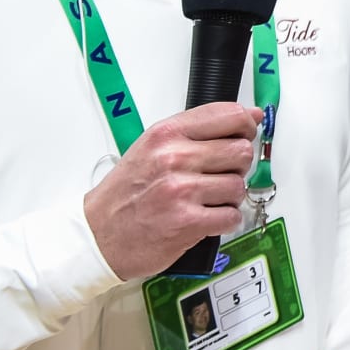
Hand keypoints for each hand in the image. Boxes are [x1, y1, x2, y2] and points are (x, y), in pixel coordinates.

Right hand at [83, 104, 262, 280]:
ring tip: (207, 200)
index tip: (245, 134)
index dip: (247, 126)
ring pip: (239, 186)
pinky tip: (206, 218)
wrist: (98, 234)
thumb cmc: (127, 192)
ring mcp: (180, 190)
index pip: (230, 115)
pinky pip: (232, 216)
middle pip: (241, 151)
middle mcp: (174, 158)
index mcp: (167, 133)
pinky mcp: (187, 222)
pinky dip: (225, 220)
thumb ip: (199, 130)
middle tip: (219, 175)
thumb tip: (251, 116)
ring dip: (229, 197)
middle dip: (238, 166)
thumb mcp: (153, 147)